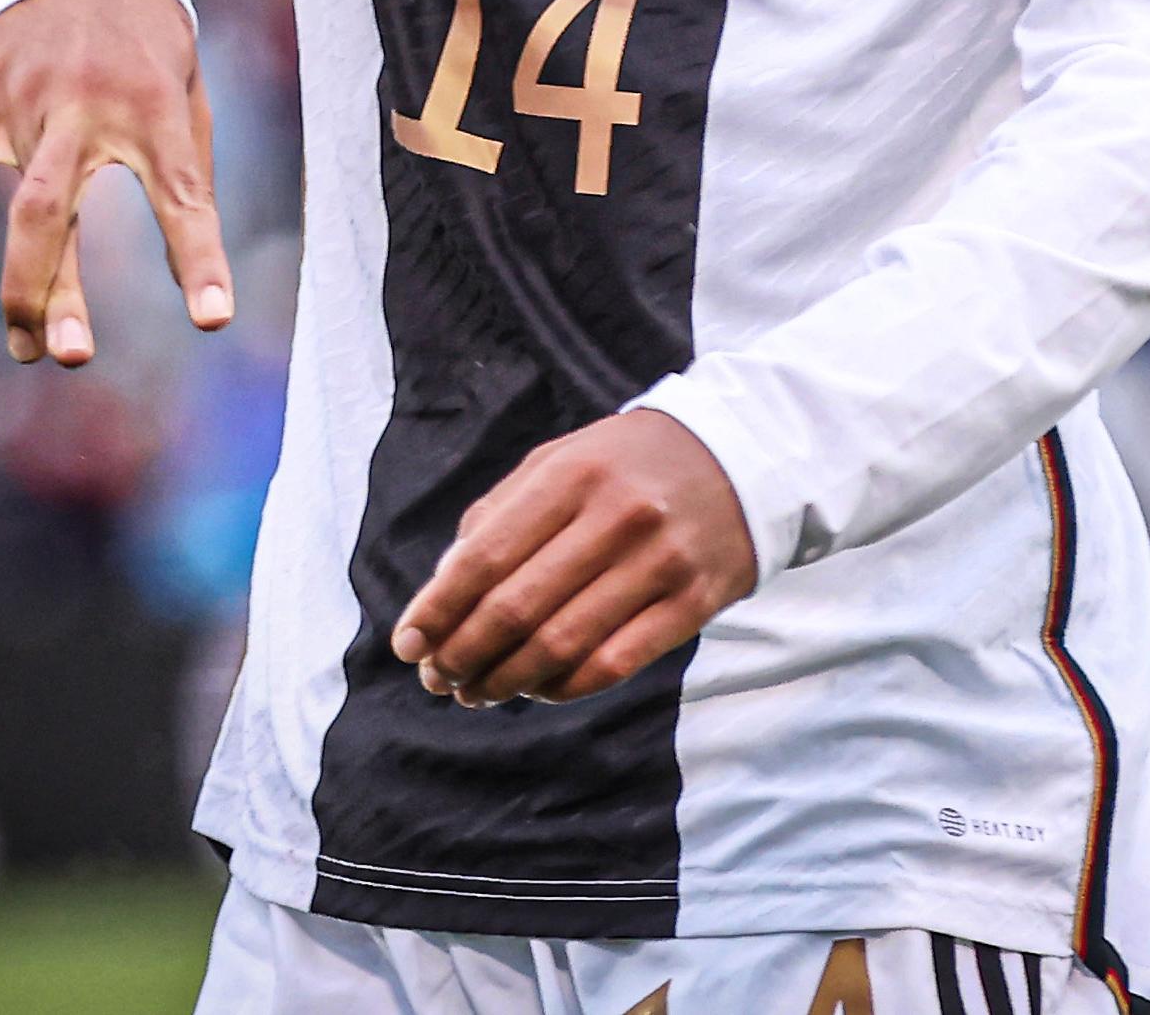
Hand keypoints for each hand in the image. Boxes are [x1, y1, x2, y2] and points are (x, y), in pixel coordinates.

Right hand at [0, 0, 231, 368]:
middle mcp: (87, 110)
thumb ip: (184, 162)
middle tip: (69, 358)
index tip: (213, 318)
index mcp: (153, 109)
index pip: (182, 196)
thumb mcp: (187, 89)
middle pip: (60, 213)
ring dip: (19, 281)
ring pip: (15, 203)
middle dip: (60, 291)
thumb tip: (187, 248)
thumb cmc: (150, 36)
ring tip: (28, 348)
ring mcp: (28, 104)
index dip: (200, 258)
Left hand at [391, 408, 757, 707]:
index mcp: (572, 473)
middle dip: (463, 654)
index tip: (407, 645)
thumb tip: (442, 592)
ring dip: (505, 681)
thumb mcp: (561, 459)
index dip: (438, 608)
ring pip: (561, 646)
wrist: (742, 456)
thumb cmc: (628, 463)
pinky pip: (613, 665)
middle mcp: (616, 516)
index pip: (485, 556)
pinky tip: (537, 690)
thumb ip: (500, 515)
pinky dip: (563, 689)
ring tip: (475, 693)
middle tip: (437, 680)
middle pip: (517, 608)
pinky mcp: (693, 604)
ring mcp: (659, 563)